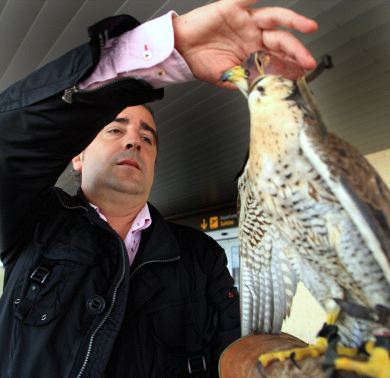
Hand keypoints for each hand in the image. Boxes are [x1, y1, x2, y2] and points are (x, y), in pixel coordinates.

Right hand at [173, 0, 317, 87]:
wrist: (181, 51)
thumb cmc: (201, 63)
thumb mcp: (227, 77)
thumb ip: (246, 80)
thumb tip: (264, 89)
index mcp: (253, 54)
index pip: (277, 59)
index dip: (291, 66)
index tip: (303, 74)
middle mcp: (253, 37)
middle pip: (281, 41)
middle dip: (296, 51)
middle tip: (308, 61)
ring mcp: (245, 22)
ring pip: (274, 18)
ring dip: (292, 21)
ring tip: (308, 27)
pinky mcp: (232, 7)